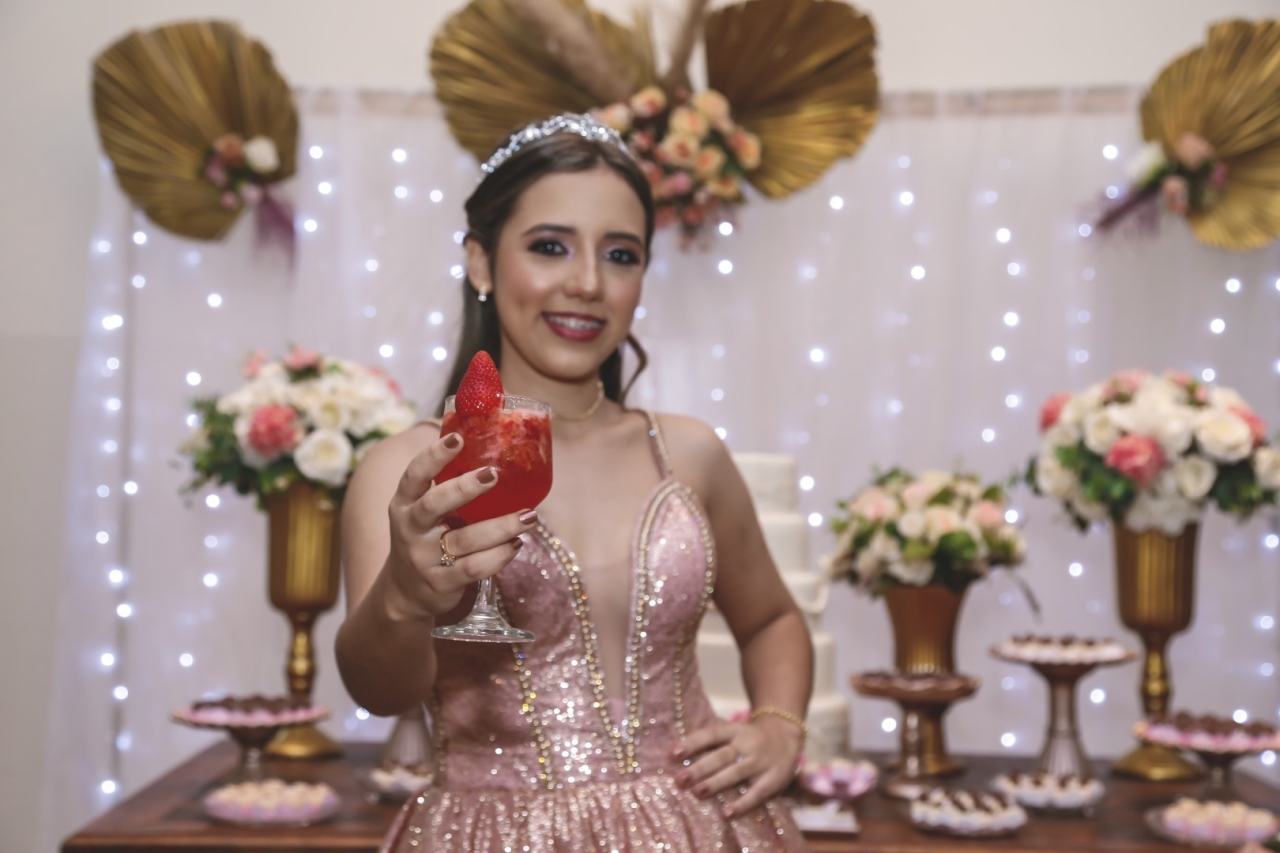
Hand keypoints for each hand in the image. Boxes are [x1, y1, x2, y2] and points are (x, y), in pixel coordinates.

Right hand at [384, 432, 537, 619]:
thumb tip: (494, 449)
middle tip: (494, 473)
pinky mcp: (441, 583)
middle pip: (435, 504)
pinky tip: (516, 544)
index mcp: (405, 503)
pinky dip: (500, 556)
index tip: (458, 438)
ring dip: (501, 526)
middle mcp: (410, 528)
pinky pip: (475, 568)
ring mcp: (424, 558)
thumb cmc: (426, 536)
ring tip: (529, 516)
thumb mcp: (423, 511)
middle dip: (465, 487)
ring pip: (464, 540)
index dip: (434, 455)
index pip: (414, 474)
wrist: (405, 591)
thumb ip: (447, 486)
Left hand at [671, 716, 802, 818]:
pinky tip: (726, 813)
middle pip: (721, 755)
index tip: (673, 754)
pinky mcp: (774, 779)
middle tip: (680, 780)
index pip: (711, 734)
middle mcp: (747, 743)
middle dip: (700, 768)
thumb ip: (710, 741)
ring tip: (697, 793)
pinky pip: (757, 793)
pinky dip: (742, 804)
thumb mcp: (733, 732)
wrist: (787, 735)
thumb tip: (674, 753)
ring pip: (737, 772)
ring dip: (716, 783)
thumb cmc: (749, 738)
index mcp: (734, 730)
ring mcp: (761, 761)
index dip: (692, 743)